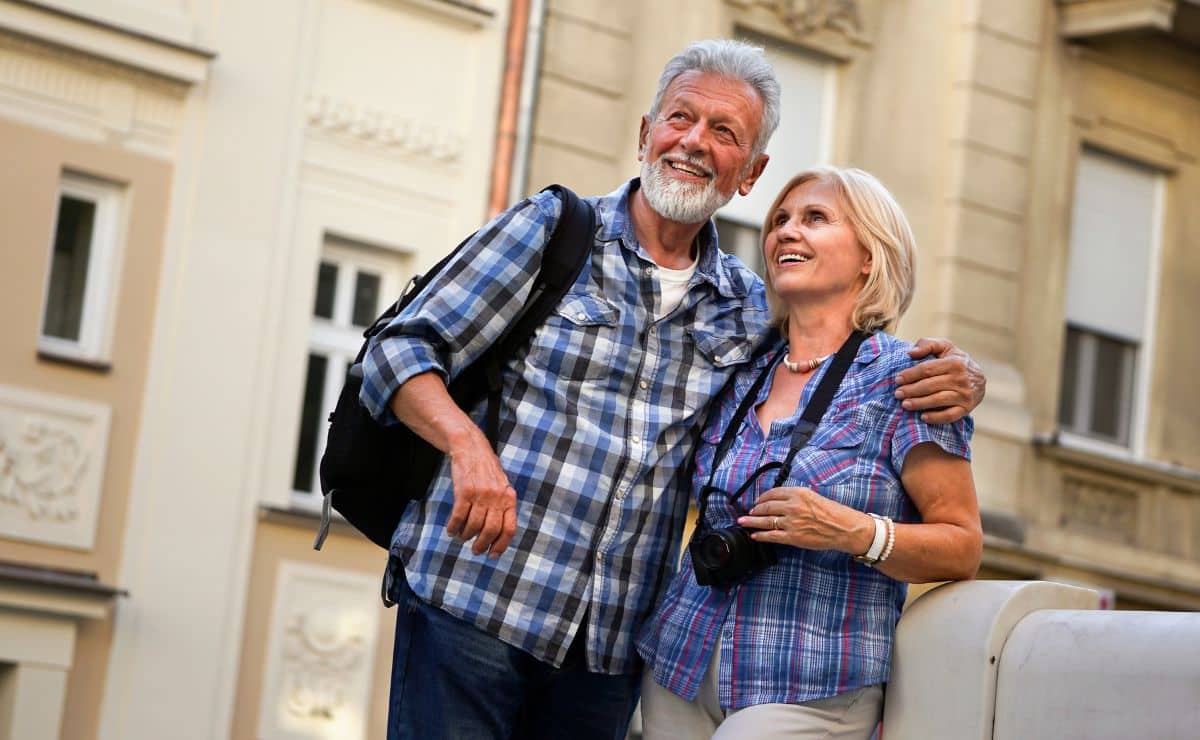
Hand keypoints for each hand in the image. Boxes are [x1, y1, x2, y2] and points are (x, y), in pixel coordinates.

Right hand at [445, 429, 517, 558]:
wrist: (471, 448)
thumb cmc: (487, 470)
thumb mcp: (502, 486)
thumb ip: (503, 506)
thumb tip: (499, 534)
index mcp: (509, 498)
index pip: (509, 528)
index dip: (501, 545)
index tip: (493, 555)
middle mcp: (497, 497)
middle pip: (491, 530)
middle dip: (482, 545)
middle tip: (475, 550)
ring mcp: (481, 494)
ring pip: (474, 526)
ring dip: (466, 536)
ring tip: (462, 537)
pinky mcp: (464, 491)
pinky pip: (458, 517)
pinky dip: (454, 527)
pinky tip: (451, 531)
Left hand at [738, 486, 871, 553]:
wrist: (844, 528)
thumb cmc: (833, 512)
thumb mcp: (813, 496)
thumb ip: (796, 497)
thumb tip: (780, 501)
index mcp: (798, 493)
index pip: (773, 493)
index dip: (762, 498)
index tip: (757, 501)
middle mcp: (792, 506)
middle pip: (766, 506)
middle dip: (754, 510)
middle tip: (748, 512)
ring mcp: (791, 522)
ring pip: (765, 521)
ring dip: (751, 521)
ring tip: (743, 522)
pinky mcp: (793, 537)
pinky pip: (771, 536)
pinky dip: (760, 535)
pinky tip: (754, 535)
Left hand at [896, 337, 986, 423]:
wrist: (979, 379)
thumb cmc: (955, 361)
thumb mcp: (945, 347)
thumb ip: (928, 344)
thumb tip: (911, 352)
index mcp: (954, 363)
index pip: (927, 369)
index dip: (910, 375)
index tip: (897, 379)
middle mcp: (960, 379)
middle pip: (930, 386)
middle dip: (911, 390)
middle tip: (897, 394)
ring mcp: (964, 395)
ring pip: (938, 400)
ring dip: (919, 403)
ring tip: (905, 405)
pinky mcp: (966, 408)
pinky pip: (949, 416)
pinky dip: (935, 418)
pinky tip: (922, 417)